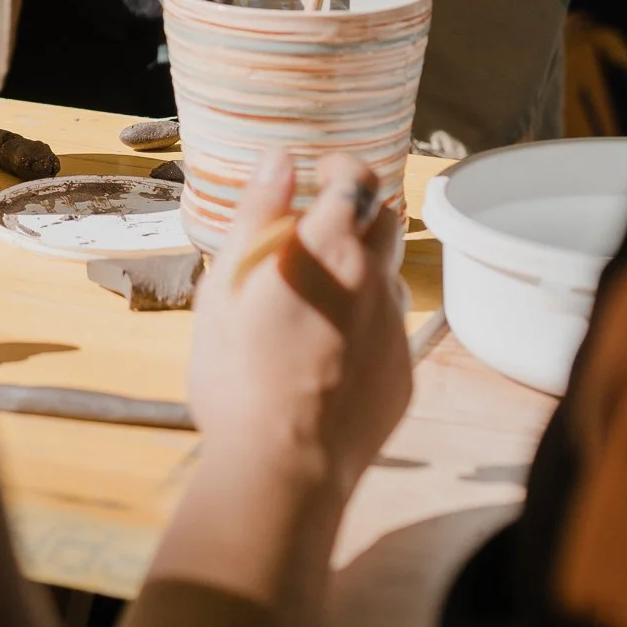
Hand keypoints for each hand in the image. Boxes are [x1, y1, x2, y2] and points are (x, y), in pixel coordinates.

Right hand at [190, 151, 412, 503]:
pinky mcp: (401, 373)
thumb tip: (278, 159)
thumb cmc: (240, 373)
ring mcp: (393, 329)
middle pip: (388, 218)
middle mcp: (374, 279)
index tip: (319, 171)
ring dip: (364, 265)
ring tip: (316, 292)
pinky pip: (388, 328)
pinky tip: (327, 348)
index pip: (358, 176)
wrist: (283, 468)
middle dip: (359, 210)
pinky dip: (365, 320)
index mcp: (328, 247)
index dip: (341, 164)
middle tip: (317, 228)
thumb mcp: (225, 284)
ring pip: (389, 274)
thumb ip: (256, 214)